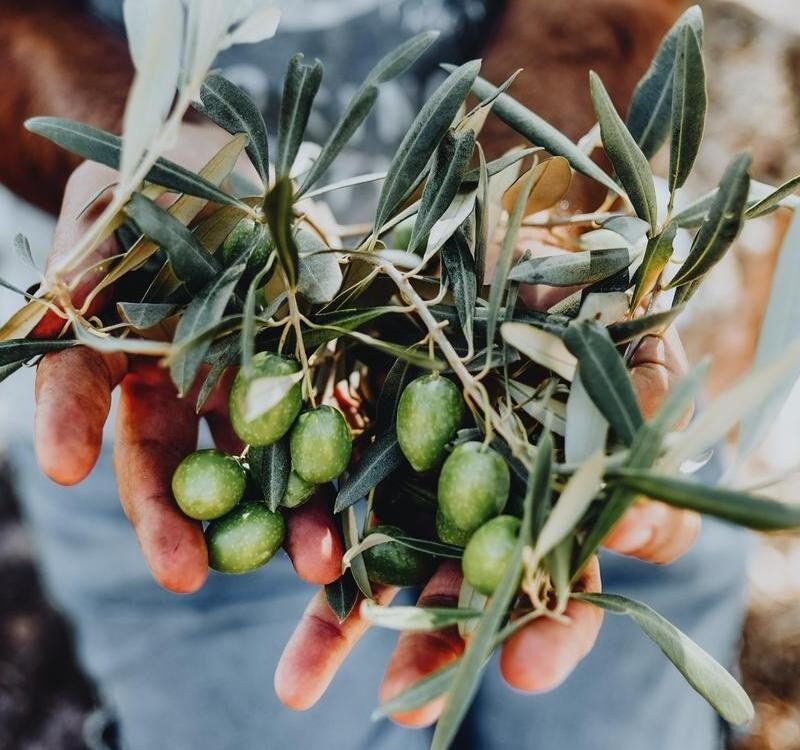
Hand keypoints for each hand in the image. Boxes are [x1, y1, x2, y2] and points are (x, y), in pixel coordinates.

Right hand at [32, 125, 344, 592]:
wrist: (229, 175)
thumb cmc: (156, 192)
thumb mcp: (111, 215)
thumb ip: (84, 265)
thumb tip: (46, 315)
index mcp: (126, 361)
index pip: (86, 400)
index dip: (70, 431)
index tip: (60, 466)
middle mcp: (188, 391)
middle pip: (181, 468)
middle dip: (181, 524)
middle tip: (185, 577)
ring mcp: (255, 389)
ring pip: (267, 466)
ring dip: (289, 518)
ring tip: (314, 565)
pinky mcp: (316, 374)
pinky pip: (332, 423)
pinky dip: (350, 461)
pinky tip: (369, 500)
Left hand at [275, 248, 699, 722]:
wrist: (518, 249)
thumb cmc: (594, 305)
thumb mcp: (636, 358)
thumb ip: (648, 440)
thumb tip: (636, 523)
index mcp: (552, 503)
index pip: (558, 587)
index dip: (546, 633)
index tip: (519, 669)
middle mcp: (481, 503)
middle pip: (458, 592)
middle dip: (431, 648)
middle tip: (403, 708)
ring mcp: (415, 473)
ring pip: (379, 554)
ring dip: (340, 620)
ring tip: (297, 687)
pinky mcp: (360, 434)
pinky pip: (326, 486)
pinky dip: (302, 522)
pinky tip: (283, 556)